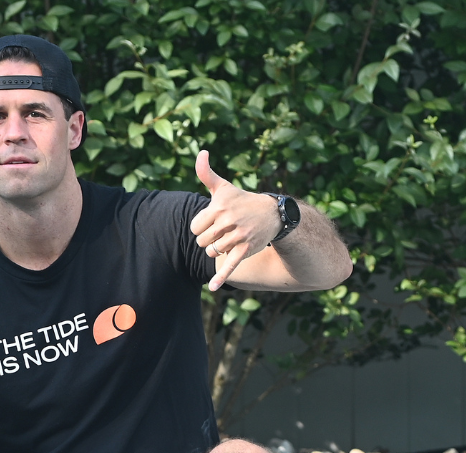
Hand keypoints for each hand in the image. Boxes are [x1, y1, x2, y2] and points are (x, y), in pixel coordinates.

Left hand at [190, 150, 279, 290]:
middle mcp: (229, 221)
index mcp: (219, 207)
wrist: (271, 214)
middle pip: (201, 242)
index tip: (212, 222)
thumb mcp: (223, 187)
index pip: (194, 228)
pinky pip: (229, 265)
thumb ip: (207, 173)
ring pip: (212, 252)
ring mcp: (238, 236)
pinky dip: (221, 277)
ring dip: (218, 249)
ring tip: (230, 238)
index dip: (201, 228)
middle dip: (209, 239)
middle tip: (223, 231)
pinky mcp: (245, 250)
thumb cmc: (241, 201)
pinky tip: (213, 287)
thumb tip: (201, 152)